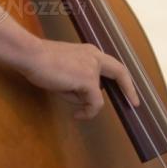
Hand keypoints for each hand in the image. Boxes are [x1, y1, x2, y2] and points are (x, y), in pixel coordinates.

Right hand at [19, 40, 139, 119]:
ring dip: (83, 100)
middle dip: (129, 89)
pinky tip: (77, 115)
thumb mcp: (63, 71)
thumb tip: (82, 97)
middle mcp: (95, 57)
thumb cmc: (40, 62)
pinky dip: (87, 112)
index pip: (112, 64)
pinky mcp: (88, 80)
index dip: (122, 78)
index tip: (127, 90)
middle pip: (120, 72)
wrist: (31, 55)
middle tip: (134, 103)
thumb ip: (77, 81)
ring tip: (61, 93)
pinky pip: (94, 103)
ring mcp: (93, 69)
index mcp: (89, 52)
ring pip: (97, 94)